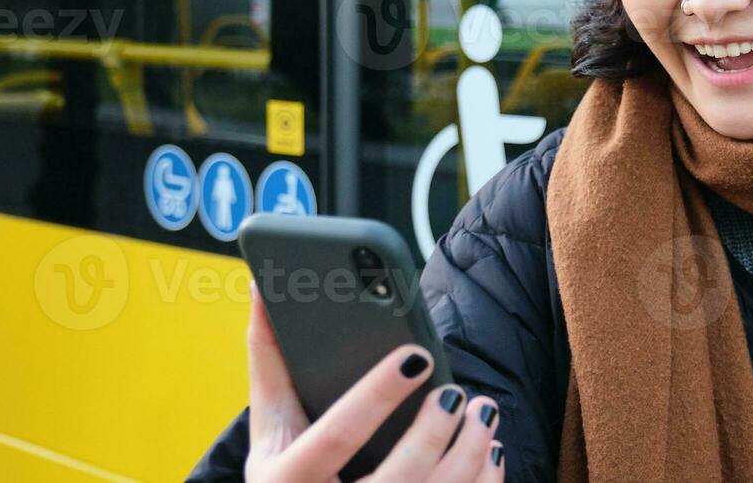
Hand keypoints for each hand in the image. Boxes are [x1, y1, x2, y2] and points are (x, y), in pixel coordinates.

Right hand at [244, 292, 504, 482]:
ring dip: (469, 453)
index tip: (416, 356)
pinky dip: (483, 481)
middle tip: (455, 393)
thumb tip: (263, 288)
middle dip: (434, 432)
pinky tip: (489, 449)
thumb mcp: (270, 427)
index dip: (377, 395)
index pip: (337, 437)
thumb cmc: (287, 470)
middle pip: (397, 478)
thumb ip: (270, 362)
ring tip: (481, 413)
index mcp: (289, 478)